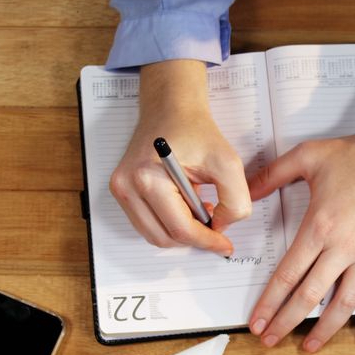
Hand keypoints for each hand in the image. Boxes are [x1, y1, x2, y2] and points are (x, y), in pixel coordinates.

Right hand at [109, 60, 249, 255]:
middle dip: (194, 237)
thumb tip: (221, 227)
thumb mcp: (227, 162)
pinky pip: (147, 223)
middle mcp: (127, 186)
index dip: (207, 241)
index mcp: (148, 177)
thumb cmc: (195, 130)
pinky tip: (186, 206)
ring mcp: (120, 189)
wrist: (171, 109)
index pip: (180, 229)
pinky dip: (169, 223)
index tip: (225, 245)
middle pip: (165, 238)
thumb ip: (234, 200)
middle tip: (216, 225)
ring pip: (154, 235)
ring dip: (181, 232)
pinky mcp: (122, 190)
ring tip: (200, 210)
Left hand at [247, 123, 354, 351]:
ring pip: (346, 302)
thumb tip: (246, 189)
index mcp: (319, 227)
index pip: (287, 275)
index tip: (257, 322)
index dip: (269, 303)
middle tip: (270, 340)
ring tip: (309, 346)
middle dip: (287, 323)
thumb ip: (272, 174)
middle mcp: (344, 247)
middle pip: (310, 296)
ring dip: (326, 329)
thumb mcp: (307, 156)